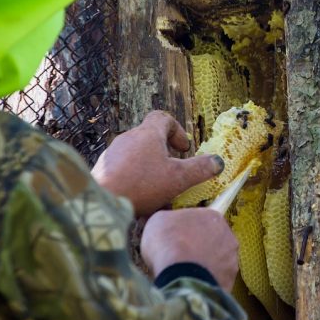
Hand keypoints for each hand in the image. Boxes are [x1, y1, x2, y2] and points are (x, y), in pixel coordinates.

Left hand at [92, 111, 223, 216]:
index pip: (163, 118)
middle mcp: (128, 138)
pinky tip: (141, 202)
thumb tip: (218, 162)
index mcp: (147, 134)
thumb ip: (200, 169)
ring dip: (151, 170)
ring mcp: (113, 154)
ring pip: (137, 157)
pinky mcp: (103, 169)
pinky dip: (136, 181)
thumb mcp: (178, 178)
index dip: (177, 130)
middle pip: (150, 138)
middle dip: (165, 154)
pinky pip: (124, 170)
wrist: (102, 200)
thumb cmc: (141, 185)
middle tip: (174, 171)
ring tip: (159, 192)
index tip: (184, 149)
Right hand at [140, 208, 238, 290]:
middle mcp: (228, 236)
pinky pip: (216, 280)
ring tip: (186, 272)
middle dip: (200, 246)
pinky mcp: (230, 281)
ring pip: (218, 261)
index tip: (177, 236)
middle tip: (182, 254)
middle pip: (213, 240)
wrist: (178, 274)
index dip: (188, 229)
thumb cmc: (168, 242)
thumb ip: (169, 219)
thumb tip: (170, 224)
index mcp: (213, 216)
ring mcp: (232, 261)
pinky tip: (192, 283)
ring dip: (205, 264)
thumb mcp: (158, 220)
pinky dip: (206, 281)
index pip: (203, 220)